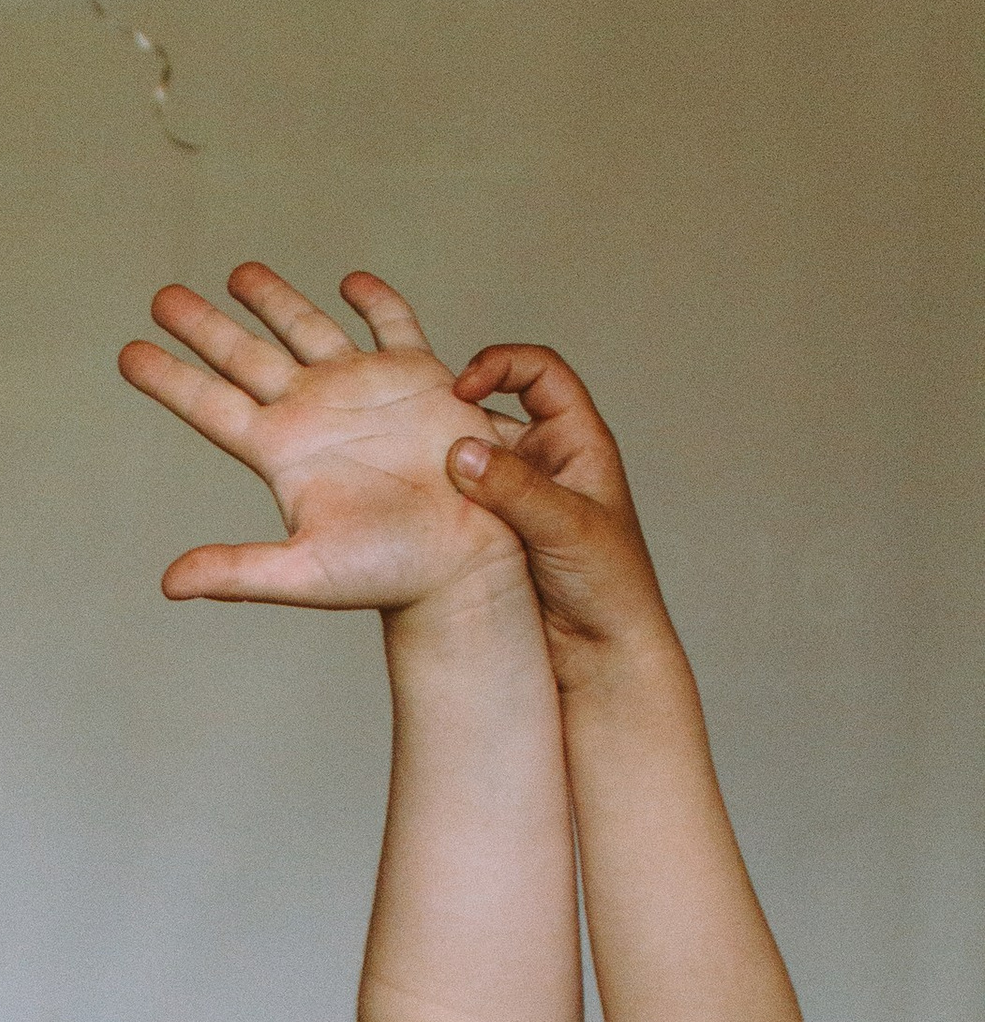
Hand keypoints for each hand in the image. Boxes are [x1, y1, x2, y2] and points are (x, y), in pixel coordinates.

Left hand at [118, 265, 527, 617]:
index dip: (168, 377)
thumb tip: (169, 585)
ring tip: (238, 273)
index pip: (209, 404)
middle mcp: (313, 414)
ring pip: (305, 329)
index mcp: (281, 451)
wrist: (466, 561)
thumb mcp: (306, 573)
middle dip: (204, 325)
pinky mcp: (416, 380)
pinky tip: (350, 281)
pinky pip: (391, 325)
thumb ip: (236, 572)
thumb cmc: (390, 572)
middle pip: (244, 357)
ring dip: (273, 299)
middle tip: (162, 297)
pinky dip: (374, 300)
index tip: (127, 353)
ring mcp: (361, 392)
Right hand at [446, 343, 675, 690]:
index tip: (463, 389)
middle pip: (493, 413)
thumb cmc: (609, 586)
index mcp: (578, 442)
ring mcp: (518, 500)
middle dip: (455, 418)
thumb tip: (461, 451)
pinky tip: (415, 515)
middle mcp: (546, 463)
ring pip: (470, 462)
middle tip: (420, 433)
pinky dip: (436, 504)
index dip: (501, 366)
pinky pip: (458, 505)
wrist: (602, 656)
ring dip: (442, 466)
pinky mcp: (494, 536)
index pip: (540, 373)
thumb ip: (514, 488)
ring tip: (412, 478)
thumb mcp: (565, 527)